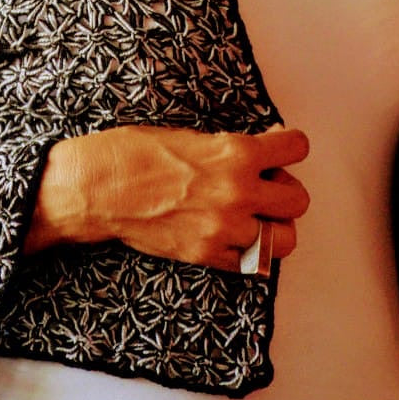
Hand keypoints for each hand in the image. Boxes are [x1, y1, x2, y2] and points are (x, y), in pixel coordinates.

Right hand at [25, 124, 309, 273]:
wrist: (100, 188)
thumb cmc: (136, 153)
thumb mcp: (192, 135)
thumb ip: (233, 148)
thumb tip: (263, 151)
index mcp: (236, 153)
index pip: (297, 149)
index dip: (290, 148)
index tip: (281, 150)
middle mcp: (239, 192)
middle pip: (298, 200)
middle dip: (284, 191)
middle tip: (265, 186)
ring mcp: (226, 229)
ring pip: (284, 239)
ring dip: (272, 227)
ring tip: (253, 218)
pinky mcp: (209, 256)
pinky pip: (252, 263)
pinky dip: (247, 252)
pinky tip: (229, 236)